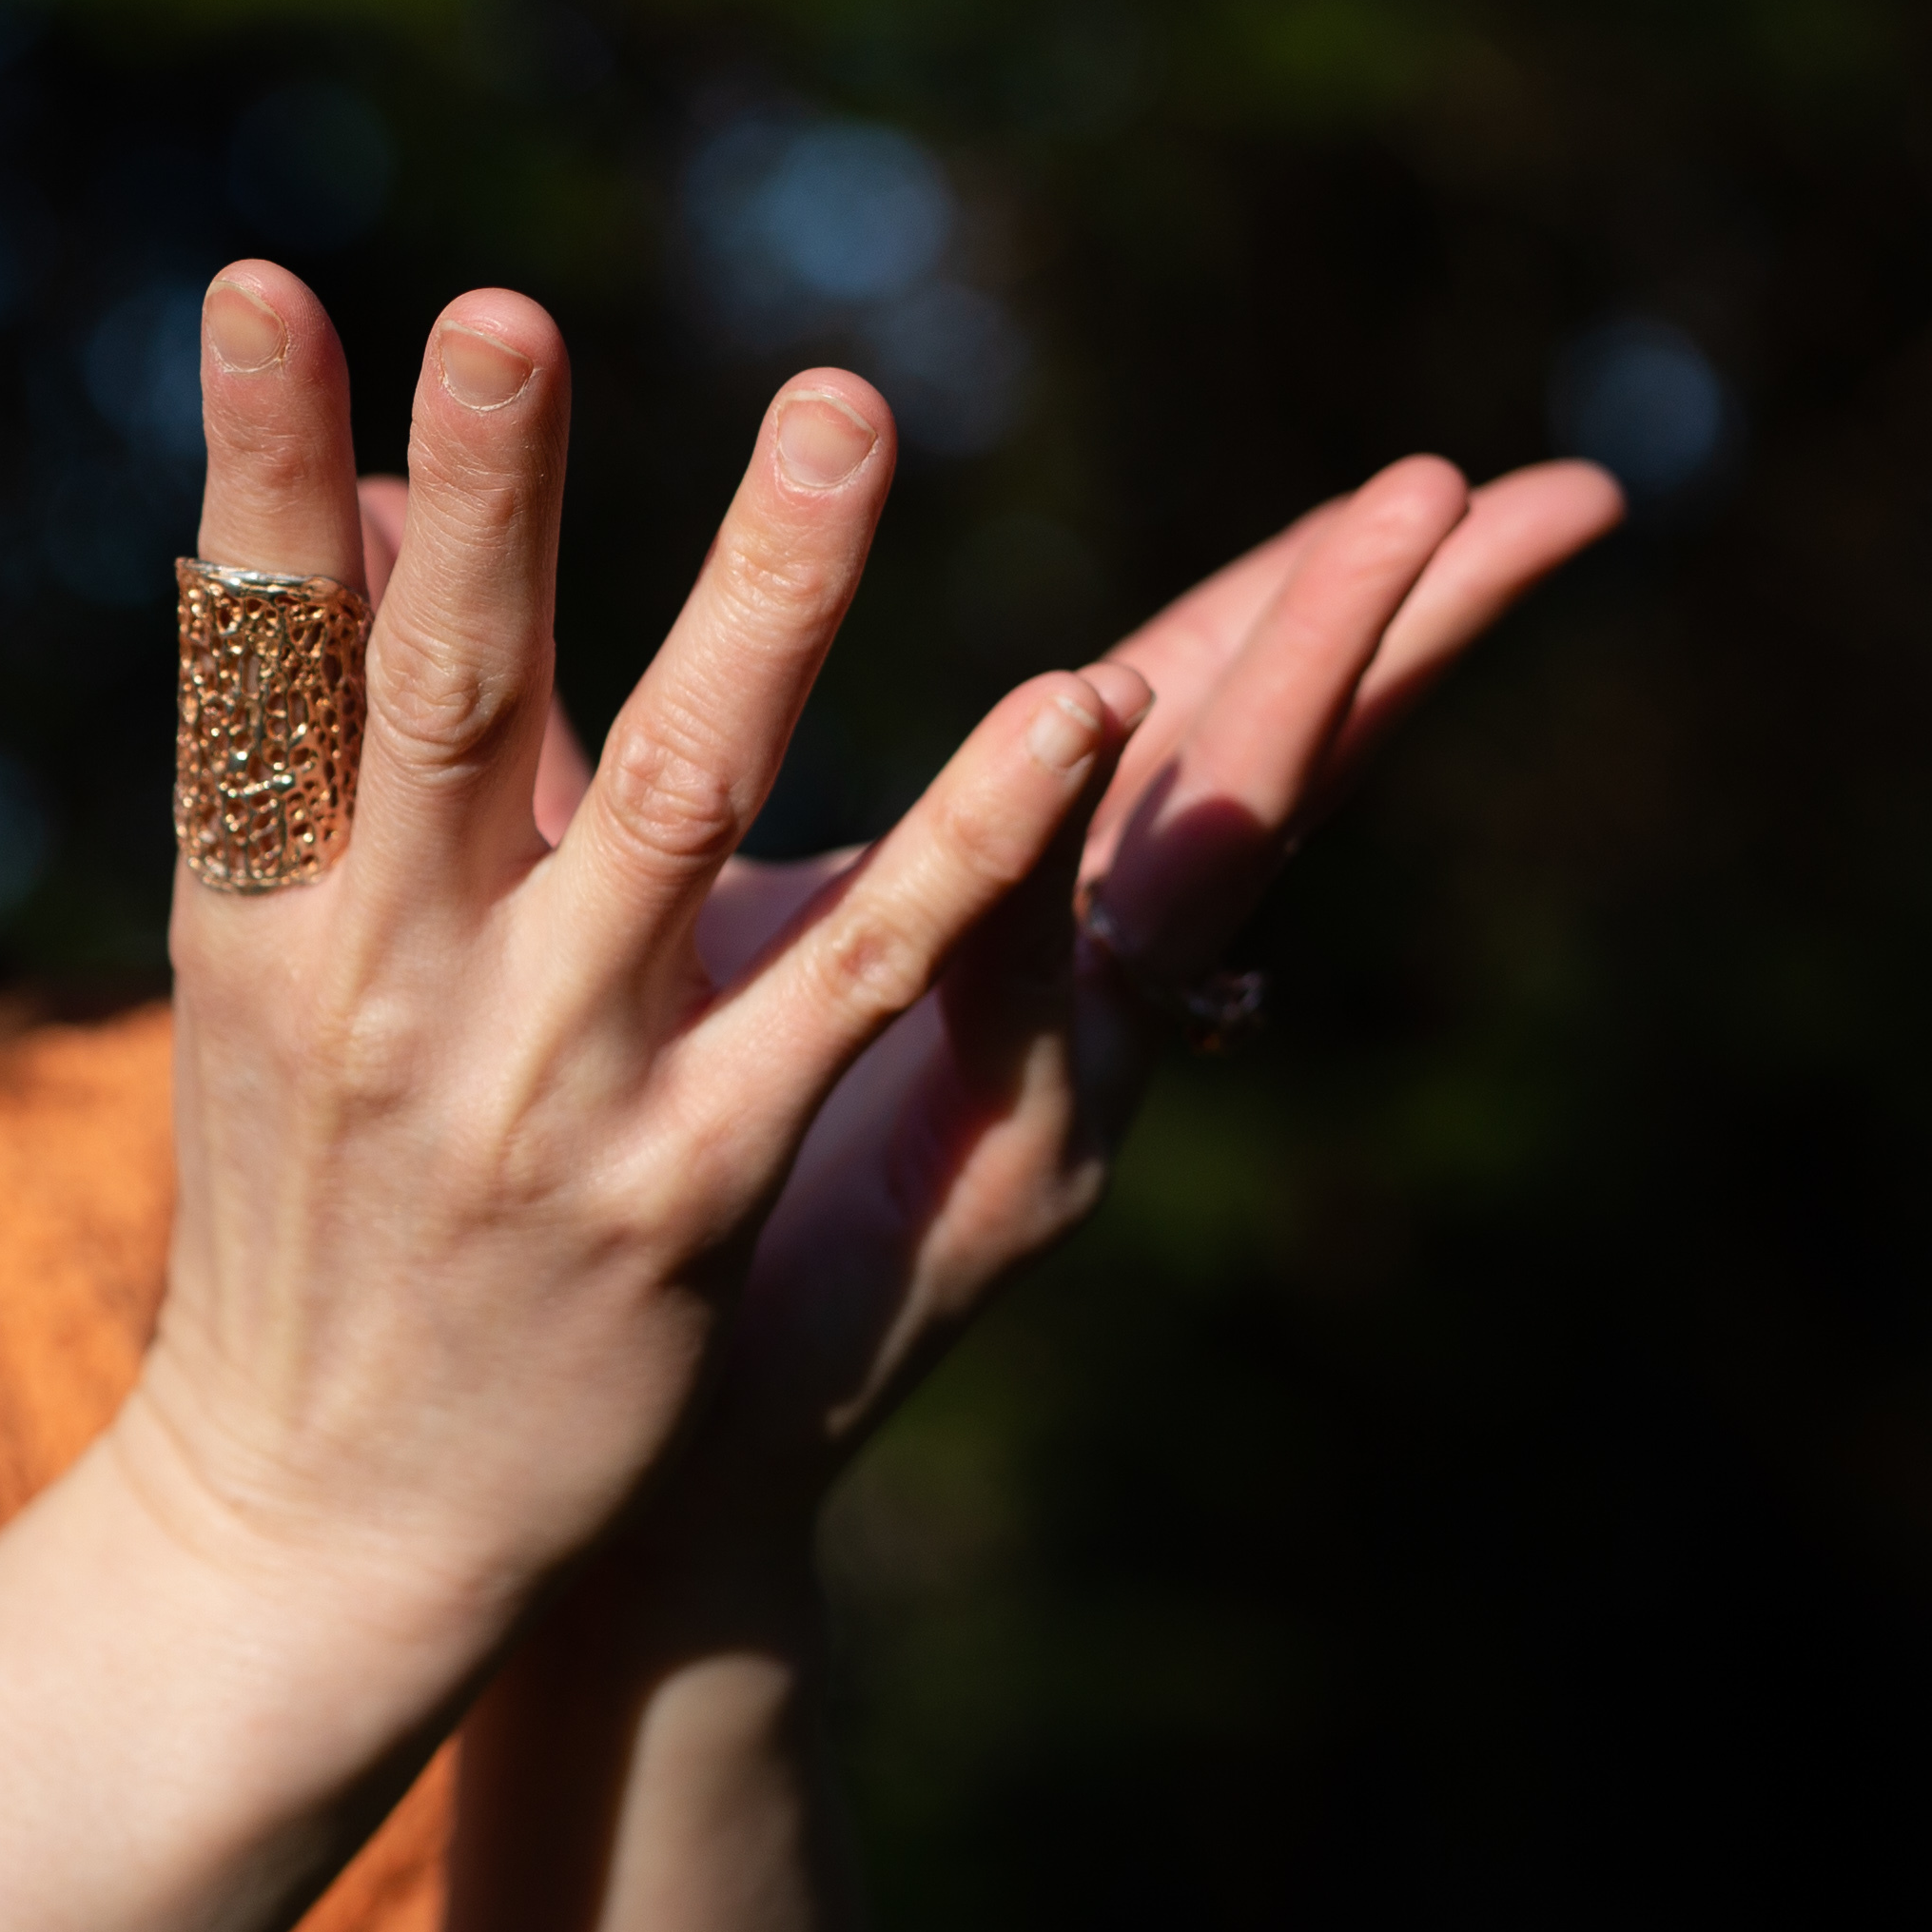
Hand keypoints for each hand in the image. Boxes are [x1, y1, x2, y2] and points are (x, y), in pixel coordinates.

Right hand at [122, 265, 1146, 1667]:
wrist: (311, 1527)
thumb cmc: (291, 1208)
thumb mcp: (254, 967)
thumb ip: (289, 732)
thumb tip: (301, 494)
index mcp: (265, 911)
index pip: (255, 655)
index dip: (249, 470)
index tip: (260, 282)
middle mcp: (387, 984)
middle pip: (441, 708)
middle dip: (482, 506)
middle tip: (509, 313)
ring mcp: (543, 1089)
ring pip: (673, 812)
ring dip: (763, 607)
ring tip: (842, 414)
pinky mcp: (689, 1194)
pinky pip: (848, 997)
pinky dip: (961, 850)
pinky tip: (1071, 710)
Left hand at [671, 454, 1624, 1511]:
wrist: (608, 1462)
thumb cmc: (594, 1166)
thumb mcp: (595, 915)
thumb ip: (574, 736)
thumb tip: (424, 526)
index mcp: (1006, 905)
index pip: (1181, 706)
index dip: (1298, 586)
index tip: (1432, 469)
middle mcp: (1073, 997)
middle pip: (1258, 764)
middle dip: (1383, 619)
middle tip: (1507, 488)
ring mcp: (1055, 1092)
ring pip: (1199, 859)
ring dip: (1296, 691)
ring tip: (1399, 550)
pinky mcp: (979, 1188)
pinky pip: (1022, 998)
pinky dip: (1050, 866)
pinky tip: (1085, 730)